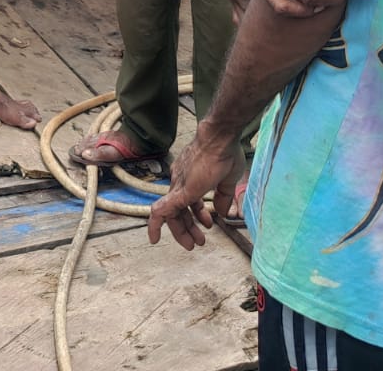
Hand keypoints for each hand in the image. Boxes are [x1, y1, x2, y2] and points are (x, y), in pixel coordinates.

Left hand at [147, 130, 244, 251]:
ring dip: (181, 231)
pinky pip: (162, 210)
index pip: (189, 200)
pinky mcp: (180, 191)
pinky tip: (154, 238)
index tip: (208, 224)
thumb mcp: (228, 180)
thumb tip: (223, 213)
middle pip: (178, 209)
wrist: (220, 138)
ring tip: (192, 244)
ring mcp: (179, 185)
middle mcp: (181, 181)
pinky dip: (156, 225)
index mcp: (191, 177)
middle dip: (188, 227)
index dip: (197, 214)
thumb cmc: (226, 153)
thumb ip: (223, 197)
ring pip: (171, 213)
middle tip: (199, 242)